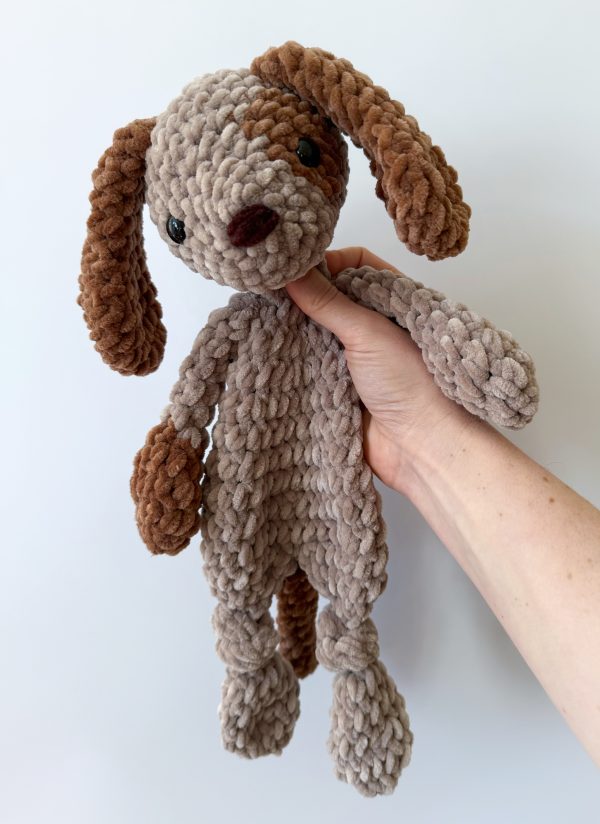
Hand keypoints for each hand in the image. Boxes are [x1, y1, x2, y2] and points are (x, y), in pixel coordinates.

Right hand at [286, 247, 474, 492]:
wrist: (422, 446)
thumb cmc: (413, 383)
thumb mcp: (368, 332)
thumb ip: (328, 301)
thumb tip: (292, 271)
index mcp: (392, 301)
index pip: (355, 264)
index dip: (327, 261)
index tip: (296, 267)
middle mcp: (374, 325)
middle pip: (331, 297)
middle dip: (303, 295)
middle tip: (270, 291)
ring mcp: (356, 356)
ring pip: (316, 331)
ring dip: (295, 329)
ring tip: (264, 320)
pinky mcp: (339, 386)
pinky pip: (310, 365)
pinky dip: (293, 359)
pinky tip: (271, 353)